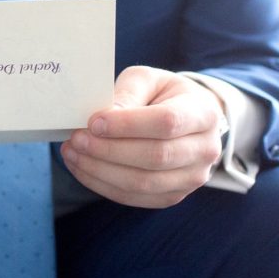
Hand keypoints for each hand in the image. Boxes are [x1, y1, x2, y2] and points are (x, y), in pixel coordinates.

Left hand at [60, 66, 225, 207]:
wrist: (185, 119)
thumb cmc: (162, 94)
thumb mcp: (147, 80)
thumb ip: (128, 94)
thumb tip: (103, 119)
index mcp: (203, 113)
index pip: (167, 122)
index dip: (128, 125)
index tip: (93, 122)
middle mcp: (205, 149)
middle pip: (155, 157)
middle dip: (109, 150)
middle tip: (76, 139)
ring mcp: (192, 178)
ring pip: (143, 183)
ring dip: (101, 171)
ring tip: (73, 153)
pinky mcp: (173, 196)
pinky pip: (135, 198)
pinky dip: (103, 185)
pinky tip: (82, 168)